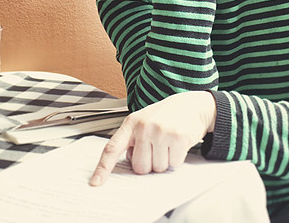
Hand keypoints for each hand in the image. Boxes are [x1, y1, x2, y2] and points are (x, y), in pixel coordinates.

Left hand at [89, 91, 215, 185]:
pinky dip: (177, 157)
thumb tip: (129, 162)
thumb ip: (132, 140)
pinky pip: (173, 163)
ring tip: (168, 143)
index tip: (95, 182)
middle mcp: (143, 127)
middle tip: (157, 148)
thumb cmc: (166, 116)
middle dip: (149, 163)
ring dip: (165, 160)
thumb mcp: (143, 121)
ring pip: (158, 168)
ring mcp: (160, 132)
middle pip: (140, 167)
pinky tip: (177, 143)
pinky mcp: (177, 137)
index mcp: (131, 123)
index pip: (112, 148)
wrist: (192, 105)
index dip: (103, 168)